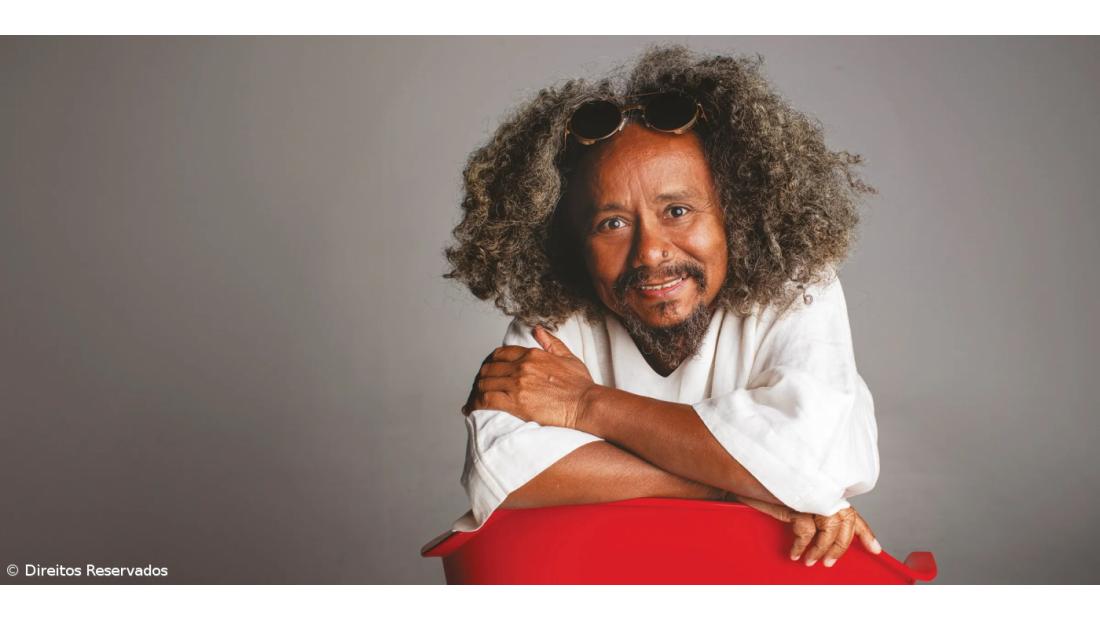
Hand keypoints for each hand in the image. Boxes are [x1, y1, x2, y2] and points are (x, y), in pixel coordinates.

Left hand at [461, 326, 595, 428]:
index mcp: (532, 354)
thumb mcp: (567, 356)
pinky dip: (475, 404)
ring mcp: (518, 384)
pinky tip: (471, 409)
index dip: (489, 363)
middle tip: (477, 388)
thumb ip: (550, 342)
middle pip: (488, 369)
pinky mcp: (516, 402)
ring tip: (472, 401)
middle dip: (479, 378)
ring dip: (475, 392)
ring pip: (484, 384)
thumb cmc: (581, 385)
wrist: (586, 404)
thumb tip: (537, 329)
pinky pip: (486, 400)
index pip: (500, 354)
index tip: (487, 372)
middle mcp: (522, 366)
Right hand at [732, 495, 880, 566]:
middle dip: (841, 547)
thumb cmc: (762, 482)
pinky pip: (807, 529)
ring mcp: (810, 491)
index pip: (851, 511)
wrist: (739, 469)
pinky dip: (802, 545)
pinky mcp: (795, 498)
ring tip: (811, 560)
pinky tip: (795, 552)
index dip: (865, 531)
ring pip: (831, 526)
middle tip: (829, 562)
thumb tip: (822, 534)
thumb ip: (810, 507)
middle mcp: (821, 487)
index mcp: (824, 486)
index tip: (875, 548)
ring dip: (822, 548)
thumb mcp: (793, 497)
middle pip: (846, 520)